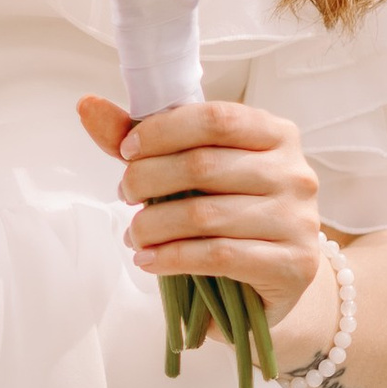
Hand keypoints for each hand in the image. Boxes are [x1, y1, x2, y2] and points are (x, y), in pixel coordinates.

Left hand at [78, 93, 324, 331]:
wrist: (271, 282)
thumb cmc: (228, 214)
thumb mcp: (191, 169)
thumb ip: (144, 138)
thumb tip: (87, 105)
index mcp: (276, 134)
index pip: (215, 118)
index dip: (162, 131)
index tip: (127, 152)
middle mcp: (295, 173)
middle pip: (204, 165)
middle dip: (148, 180)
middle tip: (125, 196)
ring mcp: (299, 220)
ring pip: (206, 215)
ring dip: (153, 225)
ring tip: (134, 234)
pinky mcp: (294, 265)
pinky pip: (218, 256)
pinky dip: (172, 258)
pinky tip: (149, 260)